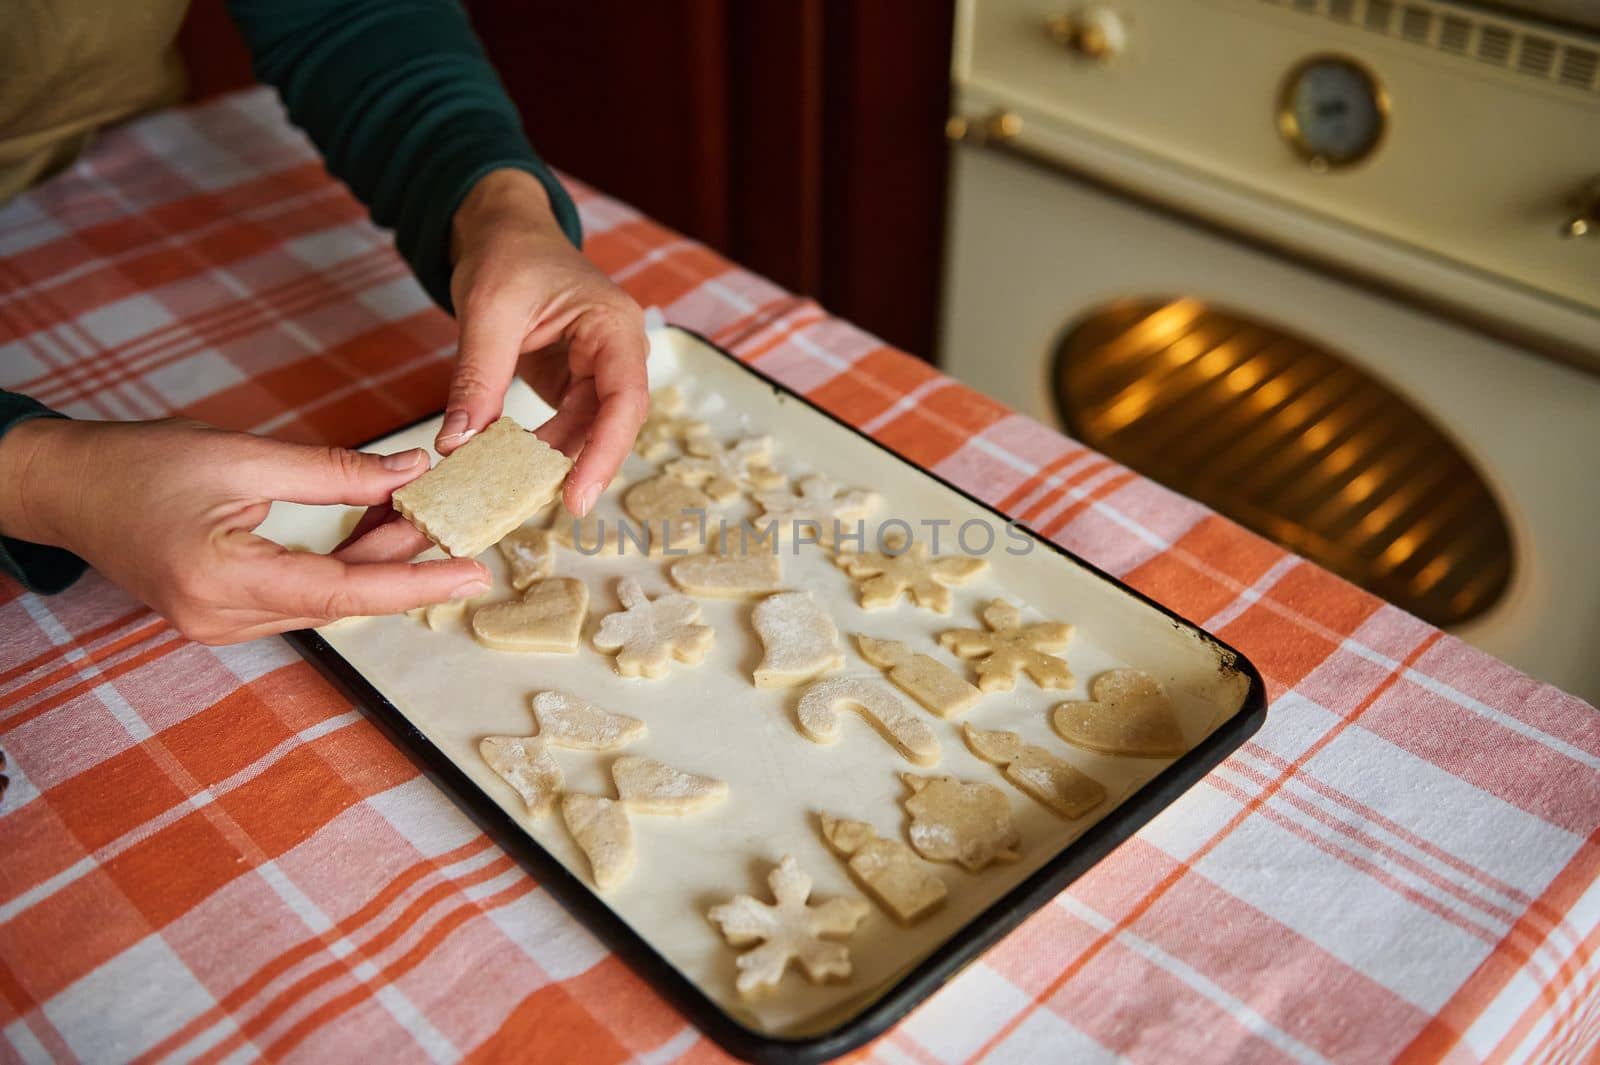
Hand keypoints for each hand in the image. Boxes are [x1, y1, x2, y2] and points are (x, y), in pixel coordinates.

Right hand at [0, 418, 489, 643]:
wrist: (64, 486)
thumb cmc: (136, 465)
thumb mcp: (240, 456)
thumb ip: (332, 471)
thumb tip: (410, 469)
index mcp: (223, 583)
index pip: (343, 592)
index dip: (415, 584)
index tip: (473, 574)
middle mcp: (224, 618)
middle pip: (340, 598)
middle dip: (403, 561)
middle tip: (460, 522)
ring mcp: (221, 622)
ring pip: (325, 598)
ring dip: (376, 561)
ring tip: (425, 516)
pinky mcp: (224, 611)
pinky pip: (301, 593)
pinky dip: (342, 564)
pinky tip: (376, 530)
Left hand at [443, 168, 648, 515]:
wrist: (502, 229)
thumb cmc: (506, 252)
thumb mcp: (487, 310)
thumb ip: (477, 379)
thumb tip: (456, 445)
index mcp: (613, 327)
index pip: (624, 401)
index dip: (605, 453)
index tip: (577, 496)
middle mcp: (616, 353)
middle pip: (611, 425)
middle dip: (580, 469)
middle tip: (542, 510)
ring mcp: (596, 371)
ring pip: (586, 433)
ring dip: (554, 464)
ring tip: (516, 496)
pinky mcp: (572, 384)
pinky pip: (563, 428)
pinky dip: (537, 451)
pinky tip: (510, 473)